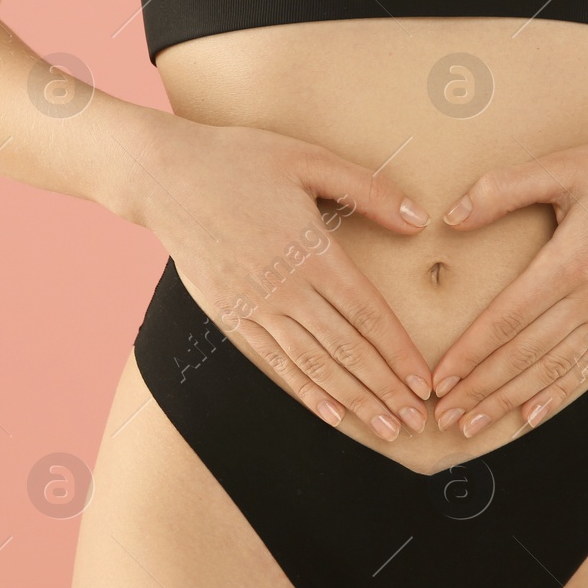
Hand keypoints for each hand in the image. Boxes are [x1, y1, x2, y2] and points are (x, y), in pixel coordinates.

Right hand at [135, 117, 435, 440]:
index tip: (424, 383)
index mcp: (312, 252)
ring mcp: (256, 307)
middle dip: (385, 390)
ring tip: (385, 428)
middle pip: (347, 350)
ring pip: (314, 365)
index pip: (368, 314)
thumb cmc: (238, 160)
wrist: (163, 177)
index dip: (399, 353)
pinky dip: (306, 391)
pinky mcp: (231, 316)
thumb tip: (418, 218)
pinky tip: (331, 413)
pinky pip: (275, 362)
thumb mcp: (308, 159)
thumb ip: (367, 190)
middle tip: (417, 421)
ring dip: (353, 400)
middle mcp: (286, 289)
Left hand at [429, 127, 587, 436]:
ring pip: (553, 369)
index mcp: (571, 262)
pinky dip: (557, 394)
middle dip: (481, 389)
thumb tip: (450, 218)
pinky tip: (530, 416)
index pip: (507, 319)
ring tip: (473, 425)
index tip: (440, 379)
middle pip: (525, 355)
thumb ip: (503, 189)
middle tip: (443, 416)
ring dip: (510, 401)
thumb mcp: (564, 166)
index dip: (470, 353)